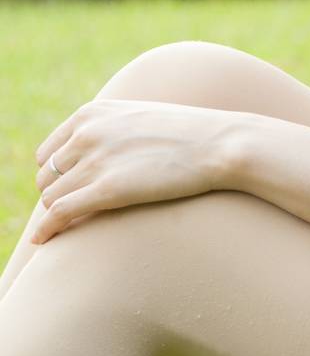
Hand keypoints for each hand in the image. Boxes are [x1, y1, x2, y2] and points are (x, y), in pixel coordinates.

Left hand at [31, 98, 238, 244]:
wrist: (220, 144)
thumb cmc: (188, 135)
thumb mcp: (139, 119)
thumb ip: (110, 131)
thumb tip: (98, 154)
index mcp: (91, 114)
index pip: (48, 152)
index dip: (56, 176)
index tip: (69, 193)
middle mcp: (86, 133)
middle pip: (46, 177)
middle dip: (57, 196)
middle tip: (77, 213)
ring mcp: (95, 161)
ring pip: (51, 197)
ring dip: (58, 214)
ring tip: (72, 228)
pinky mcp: (107, 190)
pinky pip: (58, 213)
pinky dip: (47, 229)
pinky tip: (43, 240)